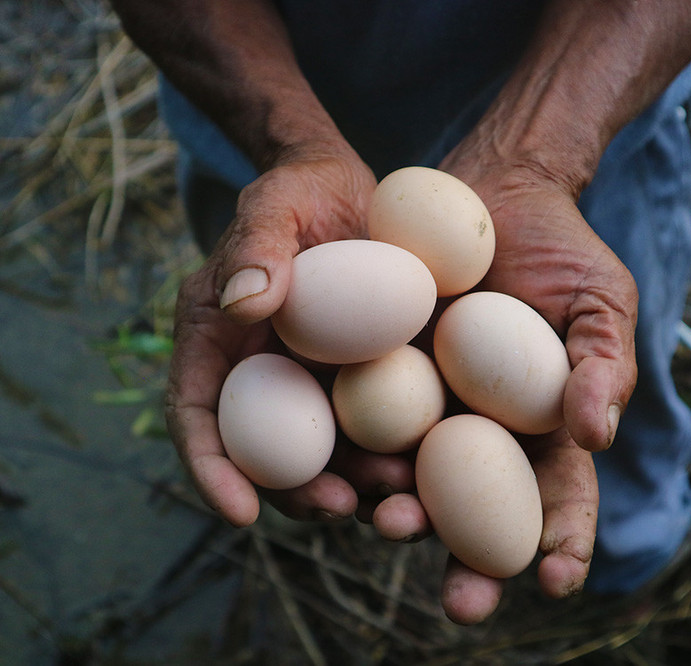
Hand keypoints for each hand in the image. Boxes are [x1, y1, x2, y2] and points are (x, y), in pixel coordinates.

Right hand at [165, 149, 420, 526]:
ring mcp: (316, 382)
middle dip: (295, 493)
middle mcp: (265, 375)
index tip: (239, 511)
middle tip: (338, 505)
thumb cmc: (303, 190)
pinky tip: (426, 460)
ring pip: (325, 454)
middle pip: (265, 454)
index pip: (197, 413)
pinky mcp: (367, 380)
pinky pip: (376, 427)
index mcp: (219, 341)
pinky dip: (394, 452)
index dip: (211, 468)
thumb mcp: (276, 202)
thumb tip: (245, 302)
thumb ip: (256, 245)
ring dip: (355, 483)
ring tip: (396, 492)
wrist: (360, 193)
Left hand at [372, 152, 637, 622]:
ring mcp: (431, 405)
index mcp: (544, 428)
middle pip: (478, 515)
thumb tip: (595, 435)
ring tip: (393, 525)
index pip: (559, 498)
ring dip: (407, 514)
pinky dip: (360, 452)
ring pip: (416, 480)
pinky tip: (348, 474)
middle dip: (471, 564)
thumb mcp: (602, 302)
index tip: (557, 580)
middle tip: (462, 603)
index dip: (562, 543)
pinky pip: (370, 421)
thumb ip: (605, 365)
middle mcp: (484, 429)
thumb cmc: (563, 251)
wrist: (496, 191)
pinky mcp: (383, 373)